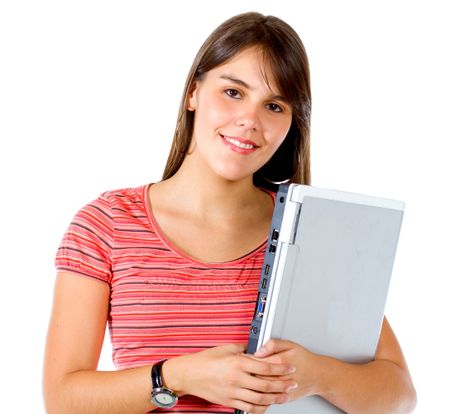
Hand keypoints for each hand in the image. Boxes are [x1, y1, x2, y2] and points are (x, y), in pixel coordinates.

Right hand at [164, 343, 298, 412]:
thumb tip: (257, 347)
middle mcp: (237, 378)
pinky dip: (260, 407)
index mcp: (237, 362)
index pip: (265, 366)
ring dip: (275, 398)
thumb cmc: (205, 360)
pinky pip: (249, 407)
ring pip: (260, 398)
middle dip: (282, 384)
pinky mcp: (229, 401)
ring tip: (285, 396)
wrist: (189, 374)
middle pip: (266, 384)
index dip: (280, 367)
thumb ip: (243, 349)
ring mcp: (233, 392)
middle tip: (292, 383)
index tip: (289, 366)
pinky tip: (267, 405)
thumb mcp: (226, 348)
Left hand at [251, 339, 323, 402]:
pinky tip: (259, 388)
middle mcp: (282, 376)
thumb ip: (273, 344)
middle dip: (249, 372)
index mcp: (281, 361)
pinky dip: (262, 394)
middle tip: (244, 368)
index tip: (244, 357)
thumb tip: (259, 350)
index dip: (248, 359)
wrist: (318, 374)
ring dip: (254, 383)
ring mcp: (284, 389)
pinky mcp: (285, 398)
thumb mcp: (289, 344)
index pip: (257, 362)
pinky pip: (270, 398)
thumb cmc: (303, 358)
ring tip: (250, 377)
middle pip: (258, 376)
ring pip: (262, 388)